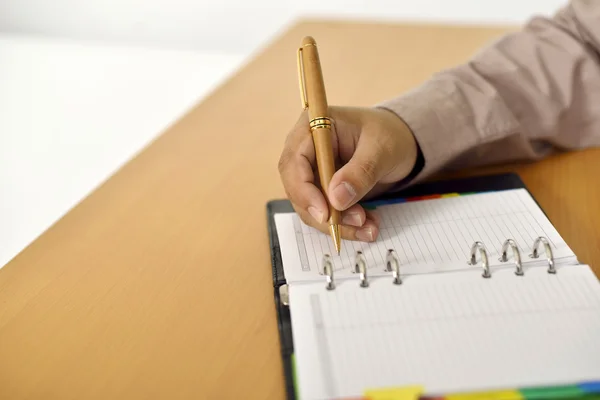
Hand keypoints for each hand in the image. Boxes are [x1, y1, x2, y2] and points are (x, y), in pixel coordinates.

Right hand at [278, 106, 417, 241]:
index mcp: (313, 127)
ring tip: (369, 227)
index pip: (293, 161)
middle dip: (324, 212)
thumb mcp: (381, 149)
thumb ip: (360, 172)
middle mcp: (305, 150)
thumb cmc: (388, 135)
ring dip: (337, 223)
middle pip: (297, 188)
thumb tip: (336, 198)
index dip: (303, 190)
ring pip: (310, 207)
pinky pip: (324, 214)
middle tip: (356, 222)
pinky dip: (344, 225)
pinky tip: (367, 226)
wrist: (397, 144)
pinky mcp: (321, 191)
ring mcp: (311, 172)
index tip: (324, 213)